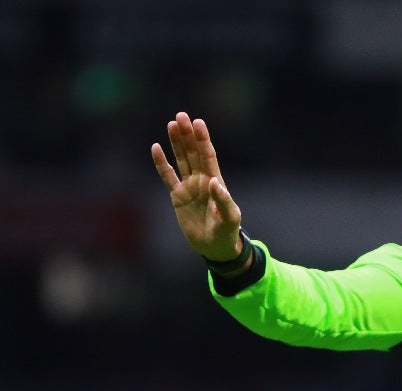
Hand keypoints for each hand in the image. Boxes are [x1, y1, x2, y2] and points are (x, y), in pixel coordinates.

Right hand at [151, 112, 242, 261]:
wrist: (215, 246)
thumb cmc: (227, 231)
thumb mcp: (230, 218)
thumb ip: (223, 200)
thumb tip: (213, 182)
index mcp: (216, 182)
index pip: (208, 156)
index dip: (203, 140)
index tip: (198, 123)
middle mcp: (201, 180)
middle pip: (193, 153)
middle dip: (188, 135)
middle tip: (181, 115)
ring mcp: (189, 187)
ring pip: (181, 160)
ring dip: (176, 143)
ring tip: (171, 124)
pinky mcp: (177, 197)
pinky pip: (167, 177)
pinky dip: (161, 164)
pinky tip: (156, 148)